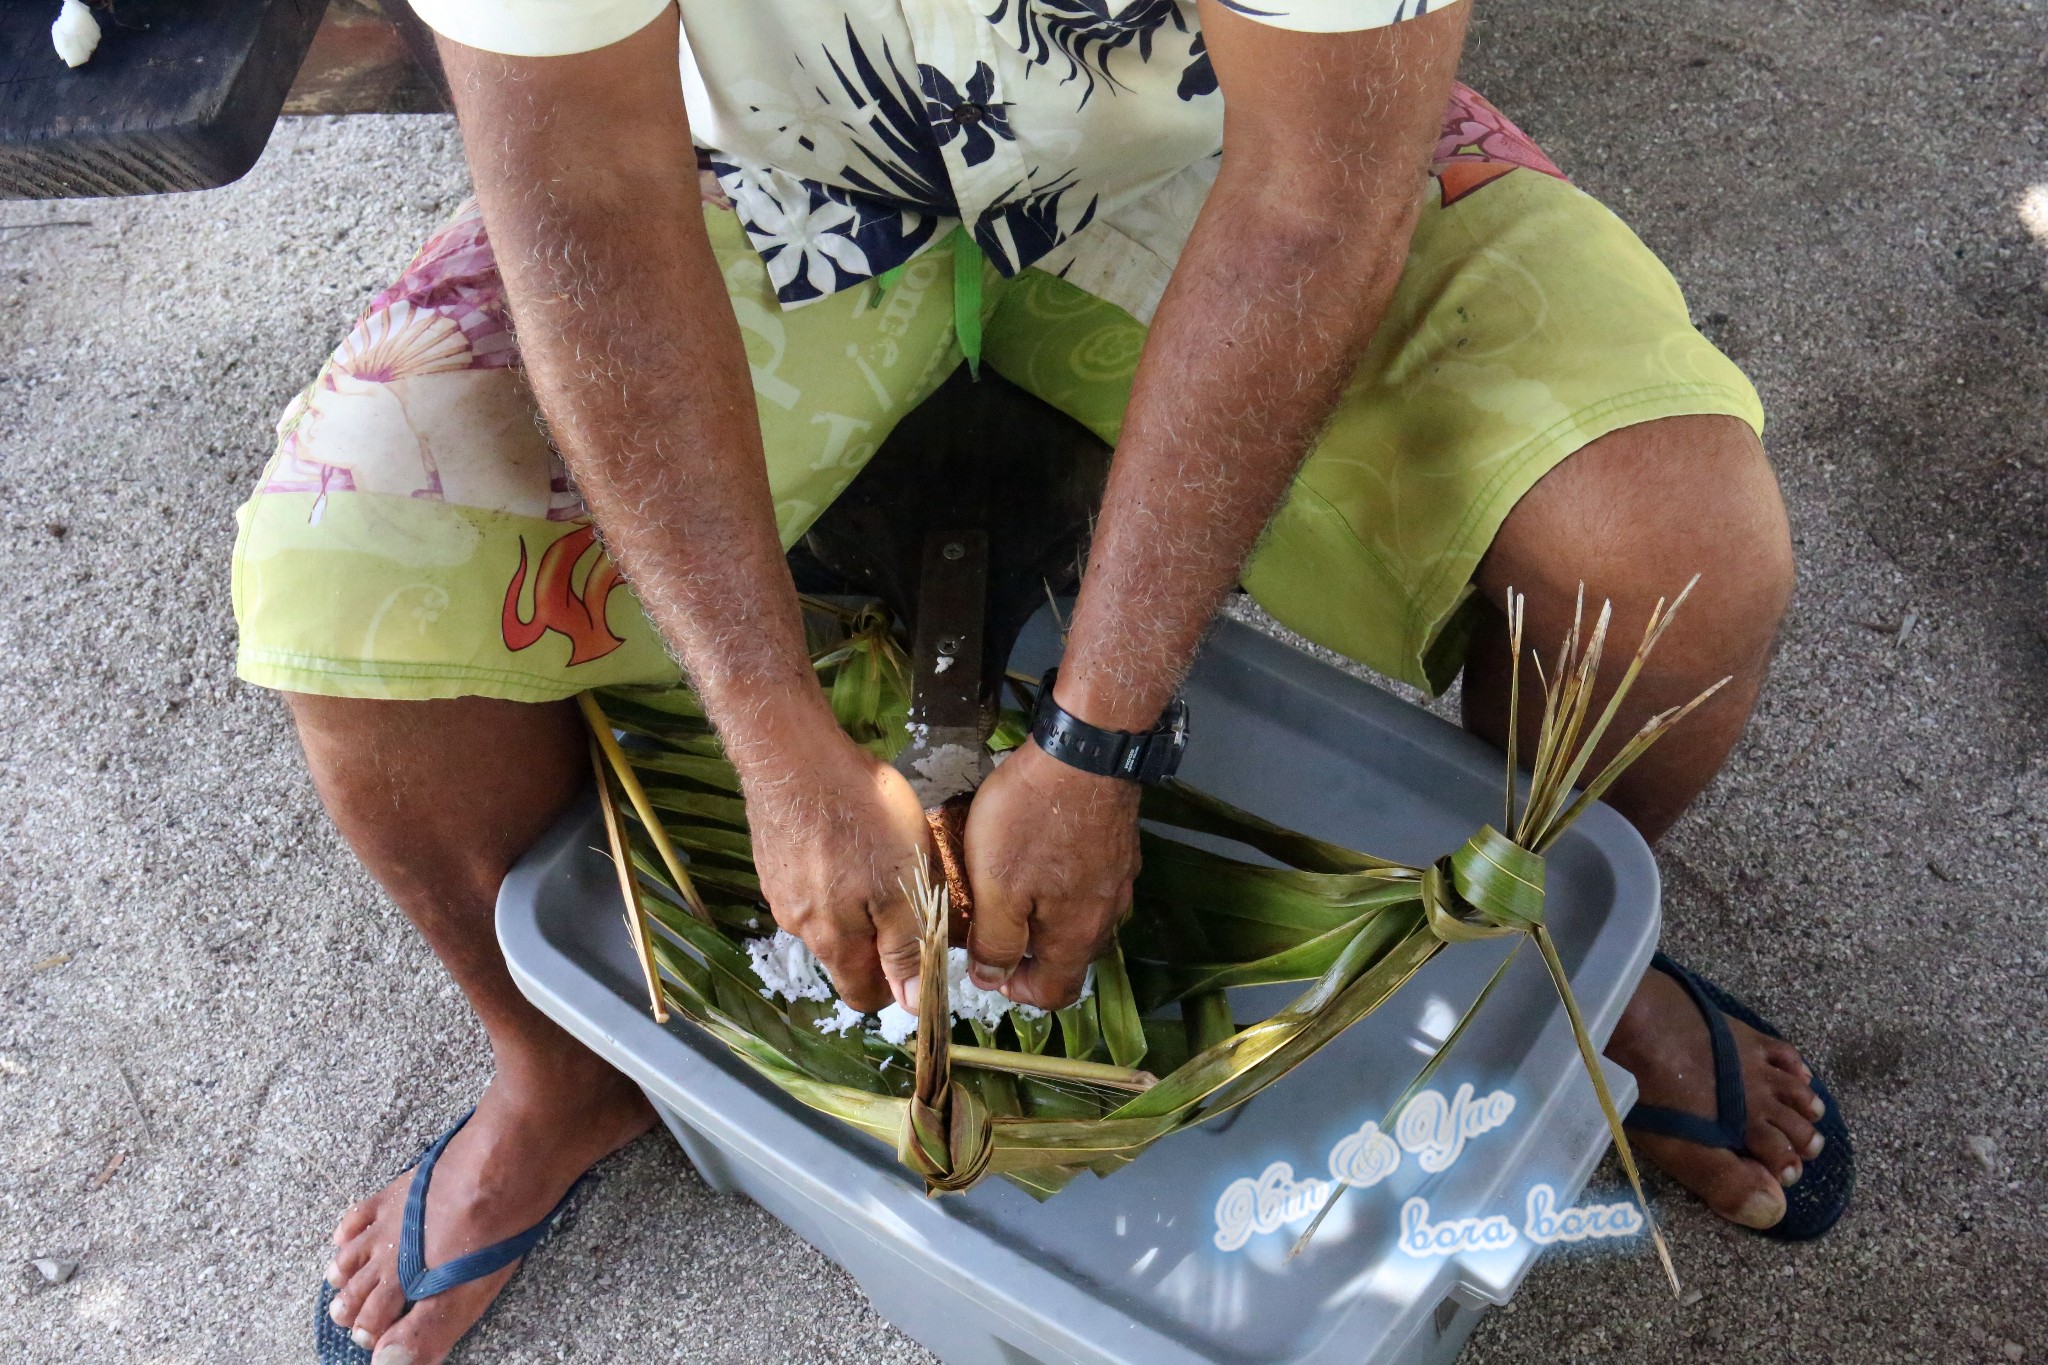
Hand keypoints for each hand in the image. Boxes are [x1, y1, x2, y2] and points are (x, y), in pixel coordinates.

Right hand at [741, 722, 933, 1012]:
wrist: (794, 753)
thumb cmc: (858, 815)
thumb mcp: (902, 885)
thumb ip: (906, 947)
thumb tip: (912, 1005)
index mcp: (832, 940)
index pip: (862, 995)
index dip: (895, 988)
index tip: (920, 956)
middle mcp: (798, 924)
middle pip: (846, 955)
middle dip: (880, 938)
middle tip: (910, 895)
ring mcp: (780, 889)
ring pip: (828, 916)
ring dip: (857, 902)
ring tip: (882, 858)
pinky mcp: (773, 857)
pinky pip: (810, 882)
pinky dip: (834, 873)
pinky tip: (849, 837)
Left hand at [961, 739, 1140, 1008]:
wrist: (1084, 751)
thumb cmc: (1031, 819)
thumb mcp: (996, 886)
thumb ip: (995, 940)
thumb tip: (991, 979)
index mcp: (1077, 935)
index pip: (1056, 994)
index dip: (1019, 992)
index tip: (990, 965)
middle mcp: (1107, 915)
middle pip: (1070, 957)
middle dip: (1030, 951)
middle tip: (992, 922)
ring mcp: (1119, 879)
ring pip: (1080, 918)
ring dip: (1045, 915)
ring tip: (1011, 884)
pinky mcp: (1120, 847)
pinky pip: (1090, 883)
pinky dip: (1063, 883)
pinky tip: (1040, 852)